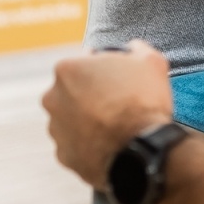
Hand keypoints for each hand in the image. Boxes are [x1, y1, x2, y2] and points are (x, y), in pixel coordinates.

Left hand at [42, 41, 174, 190]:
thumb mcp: (151, 62)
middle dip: (93, 95)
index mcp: (67, 69)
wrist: (141, 150)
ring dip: (89, 120)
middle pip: (74, 91)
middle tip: (120, 103)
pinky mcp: (63, 154)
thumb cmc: (143, 102)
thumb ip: (137, 49)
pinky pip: (76, 145)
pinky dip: (90, 144)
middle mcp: (53, 97)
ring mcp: (55, 128)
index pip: (86, 63)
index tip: (122, 80)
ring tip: (117, 126)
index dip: (107, 70)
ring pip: (72, 119)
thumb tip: (134, 48)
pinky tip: (111, 143)